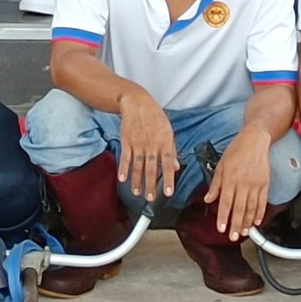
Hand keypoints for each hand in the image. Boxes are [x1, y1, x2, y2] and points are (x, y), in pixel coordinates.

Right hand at [114, 87, 178, 204]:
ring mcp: (138, 144)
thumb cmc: (155, 117)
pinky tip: (123, 179)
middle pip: (151, 168)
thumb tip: (177, 166)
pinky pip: (125, 158)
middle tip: (151, 198)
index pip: (168, 164)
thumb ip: (172, 150)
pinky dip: (123, 169)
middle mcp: (151, 145)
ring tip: (137, 193)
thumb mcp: (168, 131)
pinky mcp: (126, 141)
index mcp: (164, 142)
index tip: (168, 192)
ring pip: (137, 166)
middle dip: (151, 185)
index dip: (168, 179)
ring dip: (137, 181)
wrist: (137, 103)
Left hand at [206, 129, 271, 240]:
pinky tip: (257, 222)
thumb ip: (215, 184)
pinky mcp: (265, 183)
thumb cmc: (236, 150)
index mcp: (230, 178)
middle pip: (239, 208)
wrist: (255, 140)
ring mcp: (255, 184)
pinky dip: (260, 213)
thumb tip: (208, 199)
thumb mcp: (221, 165)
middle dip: (236, 224)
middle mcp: (243, 183)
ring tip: (244, 233)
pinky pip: (262, 201)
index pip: (225, 202)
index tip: (221, 228)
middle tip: (233, 237)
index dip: (223, 217)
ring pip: (251, 207)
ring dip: (248, 222)